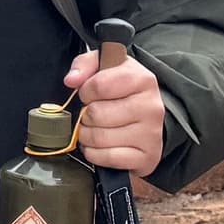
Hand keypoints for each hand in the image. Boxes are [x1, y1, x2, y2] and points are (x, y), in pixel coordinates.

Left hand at [64, 46, 166, 177]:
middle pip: (97, 114)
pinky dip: (95, 153)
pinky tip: (99, 145)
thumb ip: (85, 64)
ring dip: (87, 135)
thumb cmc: (121, 88)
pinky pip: (108, 158)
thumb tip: (71, 80)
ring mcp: (151, 134)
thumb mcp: (105, 66)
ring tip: (92, 128)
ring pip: (100, 138)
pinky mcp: (148, 157)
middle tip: (90, 114)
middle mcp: (152, 107)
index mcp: (143, 79)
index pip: (99, 85)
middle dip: (85, 115)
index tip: (88, 94)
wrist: (146, 115)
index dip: (85, 91)